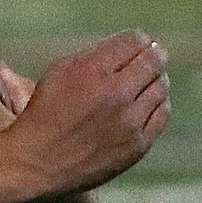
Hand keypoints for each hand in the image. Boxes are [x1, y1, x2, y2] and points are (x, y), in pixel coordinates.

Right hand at [0, 30, 169, 195]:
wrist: (39, 162)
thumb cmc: (46, 113)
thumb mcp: (59, 72)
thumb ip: (95, 56)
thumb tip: (129, 48)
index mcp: (93, 72)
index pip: (135, 41)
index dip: (138, 41)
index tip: (137, 45)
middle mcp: (116, 94)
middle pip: (154, 62)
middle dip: (153, 56)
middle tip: (152, 58)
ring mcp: (130, 121)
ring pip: (161, 87)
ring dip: (155, 81)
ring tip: (146, 82)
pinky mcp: (138, 144)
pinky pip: (162, 114)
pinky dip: (157, 105)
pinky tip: (147, 104)